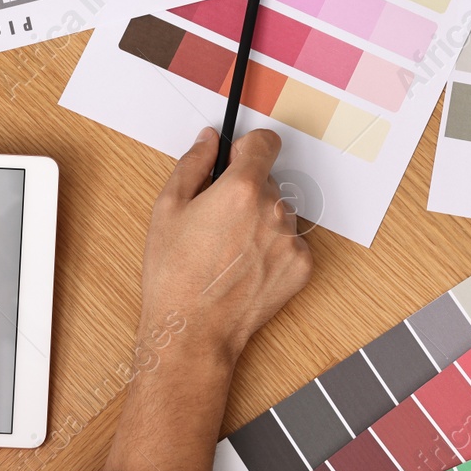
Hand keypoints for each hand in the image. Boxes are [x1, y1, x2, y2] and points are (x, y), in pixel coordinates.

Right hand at [103, 128, 311, 470]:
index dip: (248, 147)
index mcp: (241, 188)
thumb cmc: (174, 273)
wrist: (194, 331)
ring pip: (279, 213)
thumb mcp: (168, 209)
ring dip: (260, 220)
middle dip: (246, 191)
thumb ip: (193, 164)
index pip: (265, 142)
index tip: (237, 158)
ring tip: (229, 250)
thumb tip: (208, 140)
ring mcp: (291, 240)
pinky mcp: (302, 267)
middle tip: (216, 220)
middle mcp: (273, 209)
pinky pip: (289, 242)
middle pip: (267, 181)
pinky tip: (245, 268)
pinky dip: (272, 249)